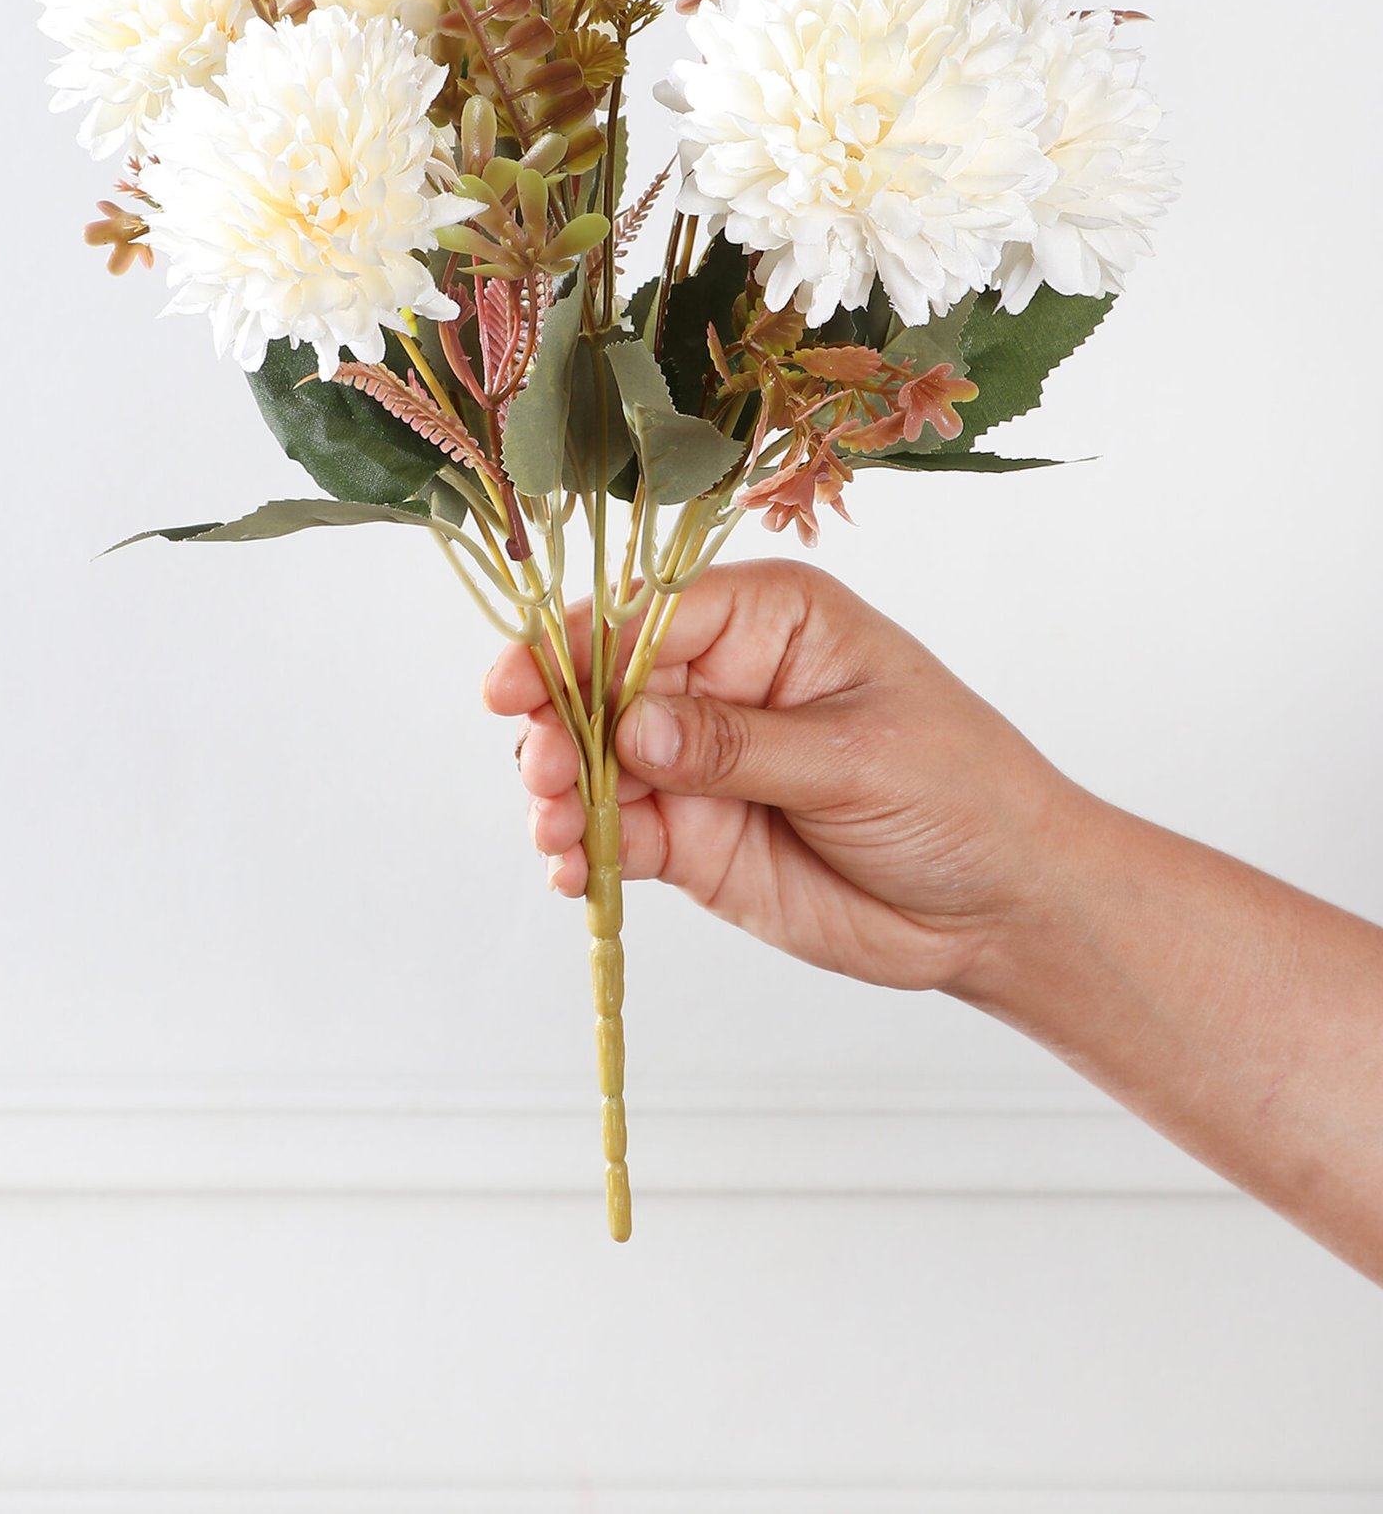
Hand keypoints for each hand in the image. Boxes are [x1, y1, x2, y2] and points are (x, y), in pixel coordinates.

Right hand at [484, 559, 1079, 993]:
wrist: (1001, 907)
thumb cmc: (960, 795)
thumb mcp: (857, 757)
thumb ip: (738, 744)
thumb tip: (632, 723)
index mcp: (769, 621)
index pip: (651, 613)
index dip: (579, 644)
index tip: (519, 683)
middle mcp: (720, 679)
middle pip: (603, 684)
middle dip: (558, 723)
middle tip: (545, 773)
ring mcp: (699, 761)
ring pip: (596, 761)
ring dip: (559, 790)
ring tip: (555, 831)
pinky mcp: (691, 836)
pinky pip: (616, 833)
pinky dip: (581, 850)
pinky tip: (572, 871)